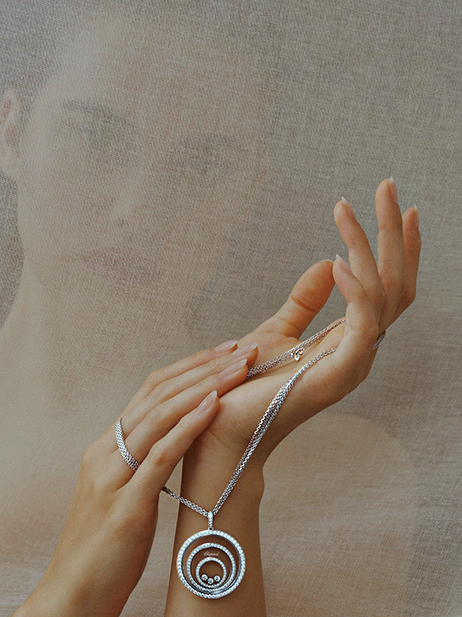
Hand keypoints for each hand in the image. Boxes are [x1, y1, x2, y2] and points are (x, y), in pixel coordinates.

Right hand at [24, 340, 259, 616]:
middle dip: (204, 367)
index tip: (224, 353)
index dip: (188, 368)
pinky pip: (160, 456)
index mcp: (105, 450)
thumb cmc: (103, 553)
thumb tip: (178, 447)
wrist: (69, 600)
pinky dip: (188, 426)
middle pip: (158, 394)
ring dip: (204, 386)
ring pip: (160, 416)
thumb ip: (141, 469)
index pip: (149, 393)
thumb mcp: (122, 499)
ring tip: (240, 368)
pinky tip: (214, 405)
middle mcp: (105, 453)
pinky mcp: (125, 507)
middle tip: (243, 348)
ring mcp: (112, 477)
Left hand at [185, 177, 420, 471]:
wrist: (221, 425)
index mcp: (349, 340)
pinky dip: (355, 290)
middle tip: (386, 186)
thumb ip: (305, 300)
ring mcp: (353, 364)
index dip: (398, 248)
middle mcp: (360, 351)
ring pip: (382, 295)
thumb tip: (325, 264)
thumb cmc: (247, 383)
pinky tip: (335, 260)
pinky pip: (362, 324)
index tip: (398, 206)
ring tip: (344, 209)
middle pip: (396, 284)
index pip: (389, 288)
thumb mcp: (277, 330)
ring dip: (367, 246)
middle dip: (393, 234)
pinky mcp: (337, 375)